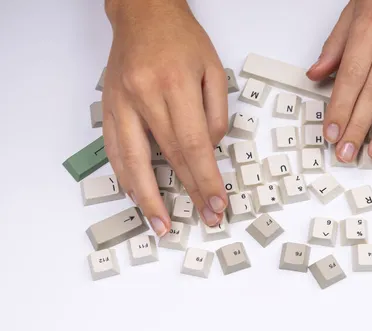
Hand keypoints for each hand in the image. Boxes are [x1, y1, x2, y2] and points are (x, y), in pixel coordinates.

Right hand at [102, 0, 228, 234]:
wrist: (143, 14)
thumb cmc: (181, 39)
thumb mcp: (213, 69)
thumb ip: (216, 113)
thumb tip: (209, 151)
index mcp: (175, 84)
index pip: (194, 145)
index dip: (206, 179)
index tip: (217, 203)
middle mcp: (144, 95)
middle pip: (168, 157)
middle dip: (188, 193)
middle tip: (203, 218)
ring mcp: (121, 103)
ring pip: (133, 160)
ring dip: (148, 197)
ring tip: (160, 224)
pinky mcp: (109, 107)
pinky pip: (115, 150)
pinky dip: (126, 177)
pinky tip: (137, 195)